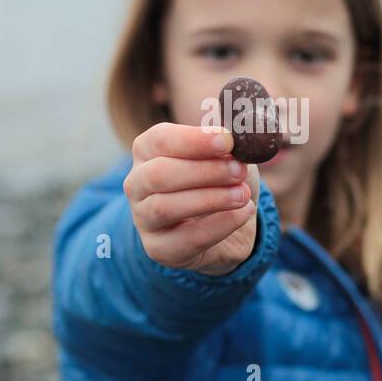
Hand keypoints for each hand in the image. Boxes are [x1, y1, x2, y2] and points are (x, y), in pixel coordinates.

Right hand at [123, 122, 261, 275]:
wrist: (228, 227)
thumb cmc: (222, 182)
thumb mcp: (229, 155)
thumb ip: (231, 142)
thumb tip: (243, 132)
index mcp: (148, 150)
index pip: (160, 140)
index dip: (194, 140)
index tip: (228, 141)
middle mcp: (137, 183)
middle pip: (159, 174)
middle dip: (204, 171)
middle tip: (239, 171)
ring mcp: (143, 218)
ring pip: (165, 207)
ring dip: (210, 199)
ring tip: (243, 194)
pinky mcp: (159, 248)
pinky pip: (186, 239)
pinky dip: (220, 225)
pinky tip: (244, 213)